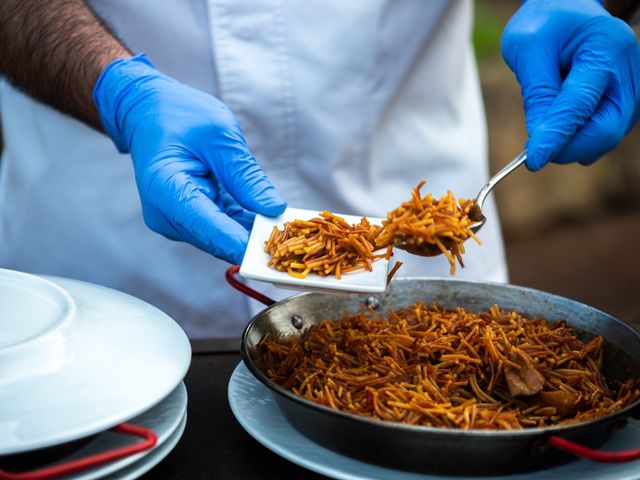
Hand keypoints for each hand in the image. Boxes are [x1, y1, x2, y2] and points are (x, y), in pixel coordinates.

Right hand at [93, 54, 285, 263]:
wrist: (147, 111)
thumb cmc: (178, 115)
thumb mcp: (219, 136)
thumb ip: (245, 175)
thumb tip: (273, 208)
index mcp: (166, 190)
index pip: (208, 228)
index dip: (243, 243)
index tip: (275, 253)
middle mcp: (167, 215)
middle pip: (217, 238)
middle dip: (256, 239)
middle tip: (297, 238)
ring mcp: (177, 220)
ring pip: (223, 237)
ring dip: (254, 233)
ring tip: (291, 228)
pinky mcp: (189, 219)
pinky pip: (222, 227)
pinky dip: (246, 224)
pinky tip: (273, 219)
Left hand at [501, 0, 639, 170]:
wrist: (568, 10)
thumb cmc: (545, 26)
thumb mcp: (528, 50)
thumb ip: (537, 95)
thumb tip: (539, 141)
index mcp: (605, 48)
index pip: (580, 105)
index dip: (556, 136)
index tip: (533, 160)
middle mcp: (629, 71)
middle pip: (604, 131)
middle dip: (567, 147)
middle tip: (534, 149)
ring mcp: (632, 90)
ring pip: (604, 138)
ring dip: (571, 143)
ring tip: (547, 121)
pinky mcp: (626, 105)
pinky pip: (602, 134)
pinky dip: (578, 138)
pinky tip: (561, 122)